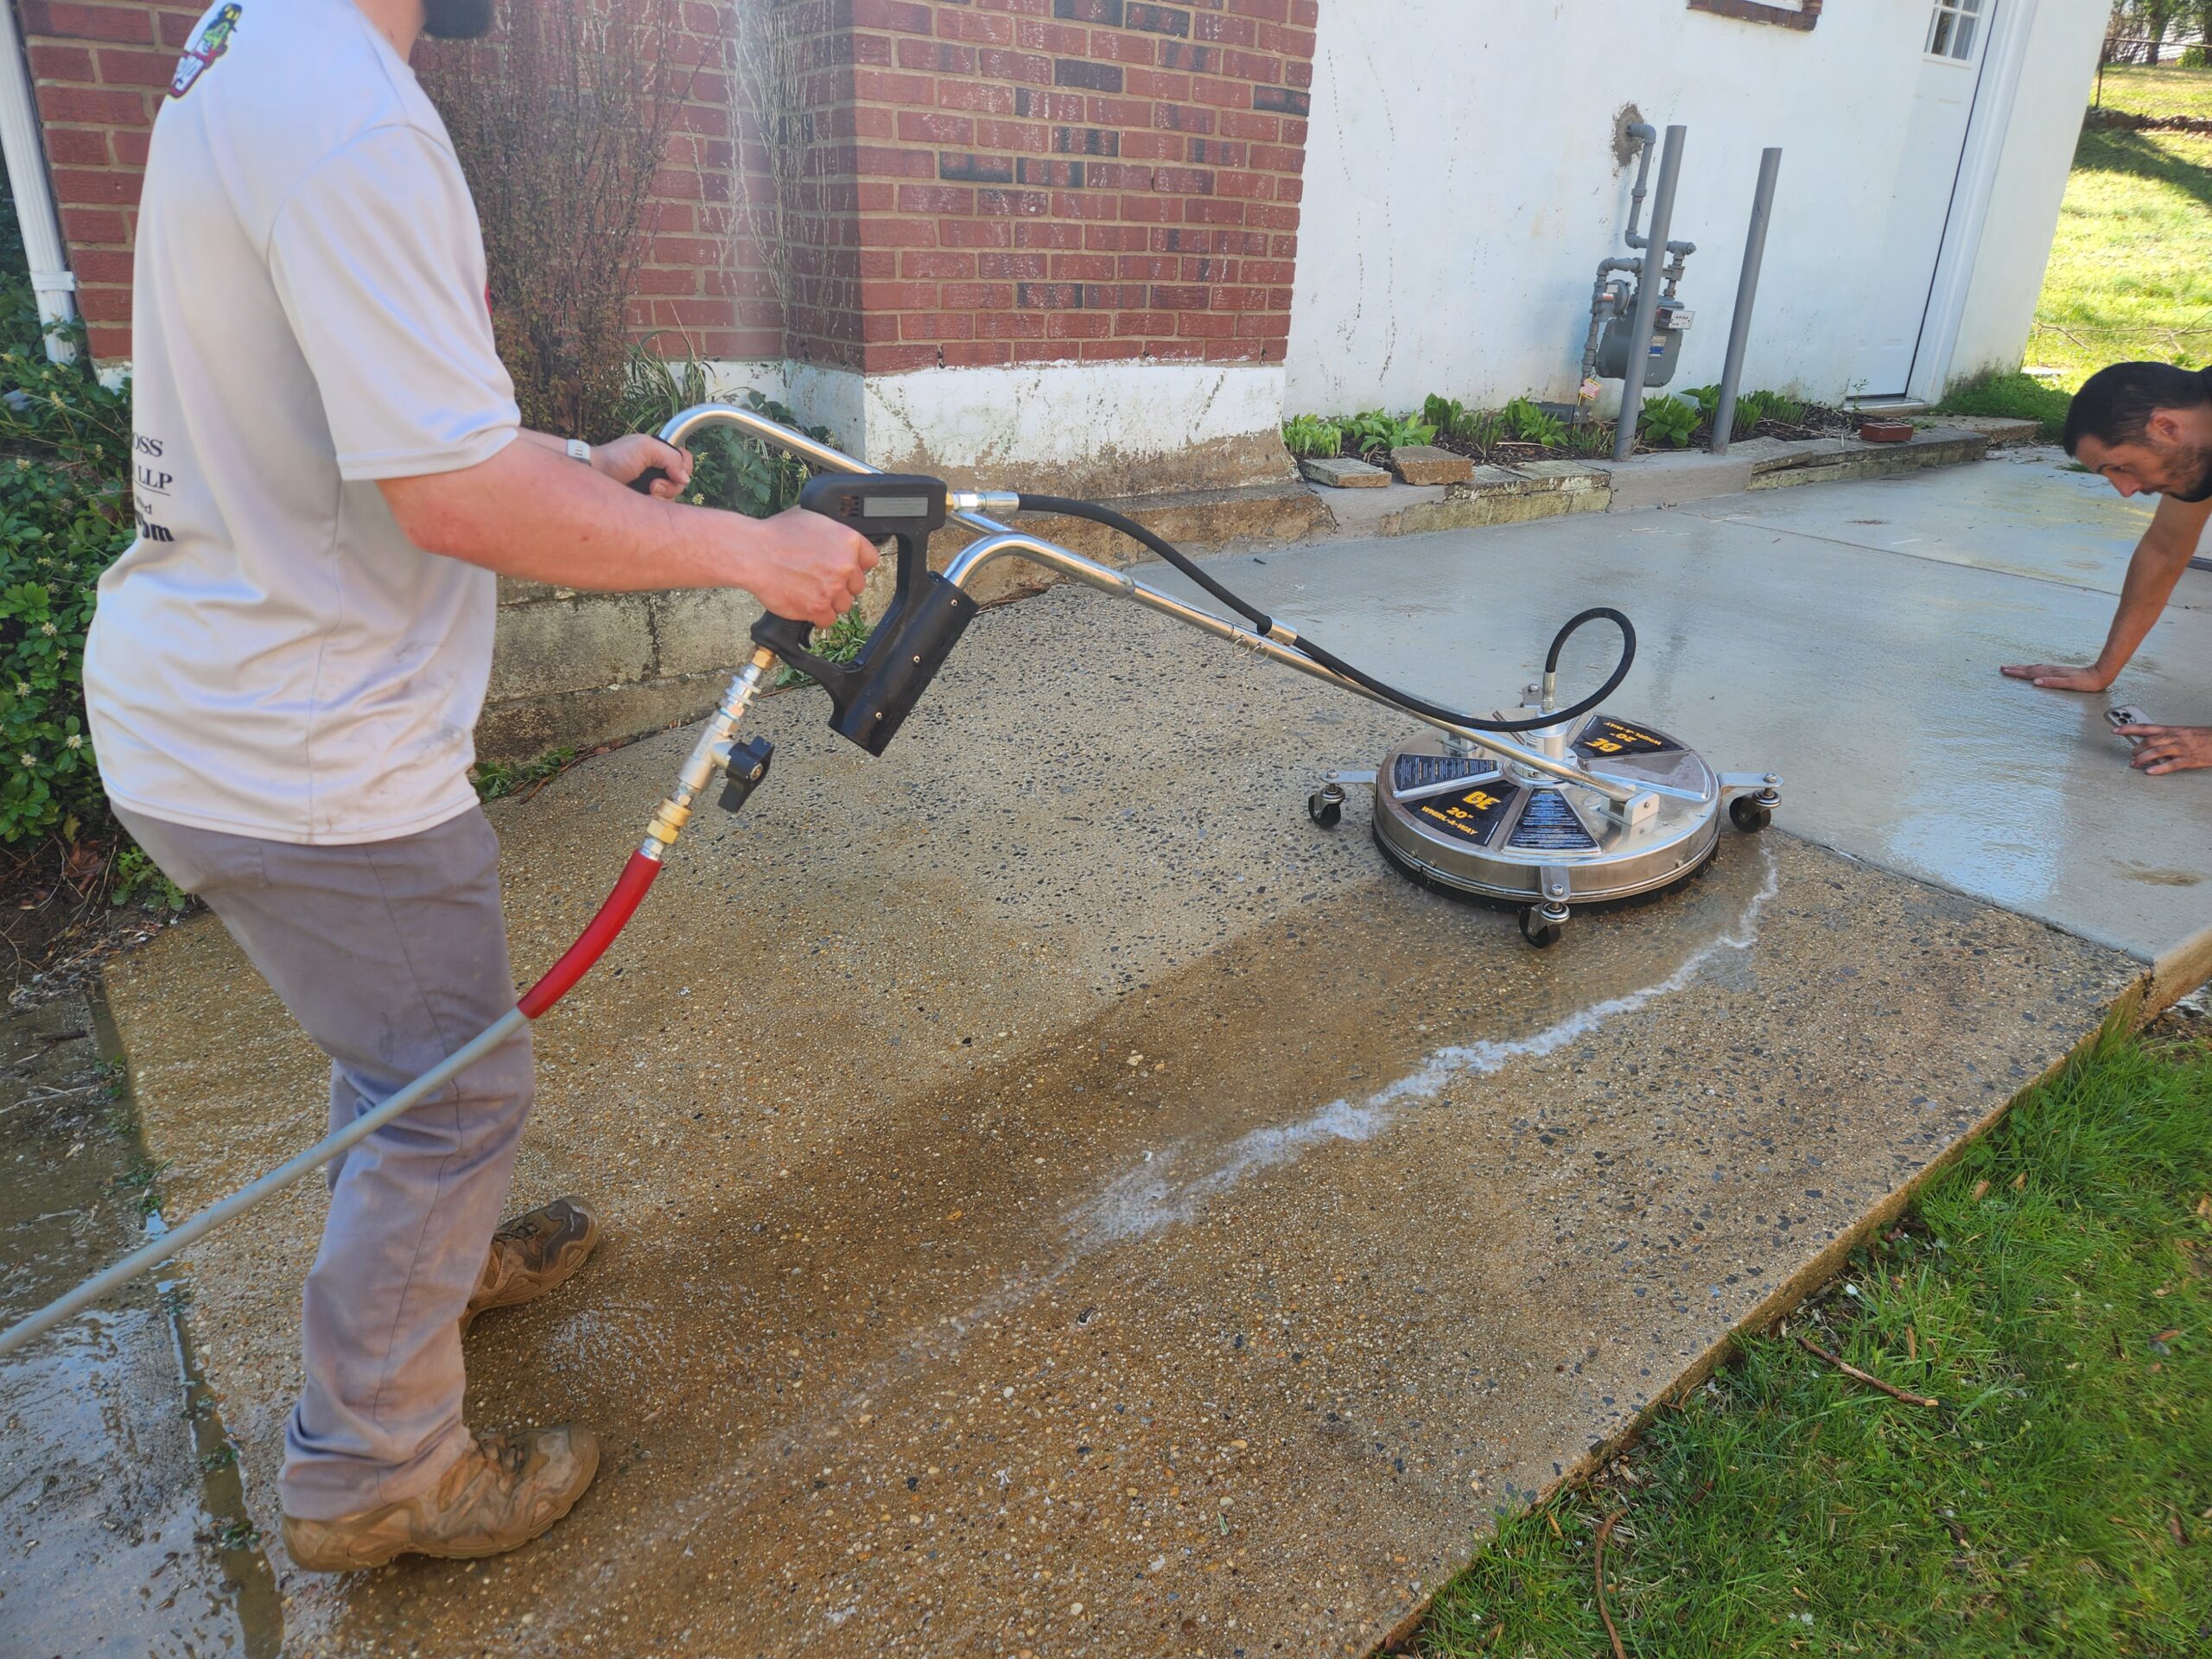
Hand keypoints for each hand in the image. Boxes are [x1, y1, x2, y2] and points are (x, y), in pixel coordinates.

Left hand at [594, 434, 691, 498]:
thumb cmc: (615, 458)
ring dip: (662, 496)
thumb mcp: (646, 448)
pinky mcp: (644, 502)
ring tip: (646, 492)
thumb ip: (671, 457)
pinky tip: (643, 501)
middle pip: (682, 482)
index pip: (685, 460)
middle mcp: (657, 471)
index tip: (672, 471)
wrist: (594, 475)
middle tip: (653, 484)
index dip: (684, 467)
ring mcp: (651, 488)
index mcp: (659, 454)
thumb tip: (685, 479)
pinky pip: (661, 509)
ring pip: (673, 498)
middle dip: (671, 485)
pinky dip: (655, 505)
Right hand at [733, 506, 879, 627]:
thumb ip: (831, 530)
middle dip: (842, 585)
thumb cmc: (775, 534)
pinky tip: (806, 604)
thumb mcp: (810, 517)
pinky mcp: (818, 608)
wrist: (754, 553)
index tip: (848, 569)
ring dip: (830, 601)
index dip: (857, 565)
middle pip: (857, 586)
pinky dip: (818, 616)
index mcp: (848, 540)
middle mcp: (845, 565)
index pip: (871, 559)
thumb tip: (836, 535)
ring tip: (810, 591)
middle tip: (822, 580)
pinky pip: (828, 620)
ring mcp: (833, 588)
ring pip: (844, 605)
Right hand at [1999, 661, 2112, 692]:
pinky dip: (2034, 669)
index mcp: (2052, 674)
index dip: (2017, 672)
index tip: (2005, 671)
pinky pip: (2042, 669)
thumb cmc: (2087, 682)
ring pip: (2036, 668)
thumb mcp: (2070, 684)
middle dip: (2016, 669)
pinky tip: (2033, 670)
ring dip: (2023, 667)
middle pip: (2031, 669)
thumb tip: (2035, 682)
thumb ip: (2052, 683)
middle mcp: (2052, 670)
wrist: (2101, 674)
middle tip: (2003, 668)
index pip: (2031, 673)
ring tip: (2013, 667)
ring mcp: (2056, 670)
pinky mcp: (2061, 671)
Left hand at [2113, 723, 2211, 774]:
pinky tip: (2150, 772)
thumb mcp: (2185, 733)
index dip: (2129, 728)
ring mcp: (2183, 748)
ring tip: (2135, 764)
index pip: (2147, 727)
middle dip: (2136, 749)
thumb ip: (2169, 736)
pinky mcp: (2190, 760)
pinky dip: (2159, 768)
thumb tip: (2152, 742)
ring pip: (2157, 751)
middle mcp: (2176, 737)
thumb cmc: (2205, 737)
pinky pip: (2172, 764)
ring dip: (2143, 758)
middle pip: (2150, 741)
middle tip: (2131, 756)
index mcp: (2174, 730)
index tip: (2115, 730)